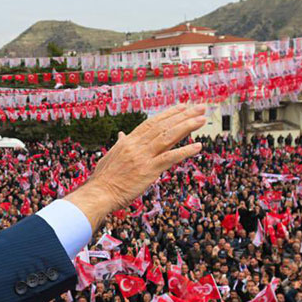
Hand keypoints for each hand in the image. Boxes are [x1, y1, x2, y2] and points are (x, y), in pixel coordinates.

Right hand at [64, 105, 205, 229]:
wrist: (99, 194)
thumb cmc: (103, 179)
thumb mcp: (111, 156)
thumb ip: (119, 144)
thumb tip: (122, 135)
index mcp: (128, 141)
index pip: (152, 122)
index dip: (169, 113)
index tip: (183, 106)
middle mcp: (136, 145)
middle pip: (163, 126)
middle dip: (183, 115)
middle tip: (200, 107)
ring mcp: (143, 157)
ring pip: (168, 137)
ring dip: (187, 127)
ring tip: (202, 120)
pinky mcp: (148, 171)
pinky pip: (170, 158)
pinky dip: (185, 151)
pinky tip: (198, 146)